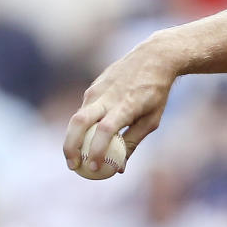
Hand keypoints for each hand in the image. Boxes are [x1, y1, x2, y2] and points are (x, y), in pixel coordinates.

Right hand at [63, 36, 179, 174]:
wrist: (153, 58)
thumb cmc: (156, 93)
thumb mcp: (152, 119)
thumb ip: (133, 141)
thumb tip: (118, 167)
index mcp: (127, 105)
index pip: (106, 130)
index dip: (96, 150)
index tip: (94, 168)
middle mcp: (108, 96)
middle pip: (79, 122)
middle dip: (71, 146)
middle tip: (73, 166)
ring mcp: (97, 89)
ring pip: (77, 117)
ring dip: (72, 139)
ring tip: (74, 158)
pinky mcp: (93, 87)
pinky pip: (83, 110)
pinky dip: (80, 127)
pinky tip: (84, 139)